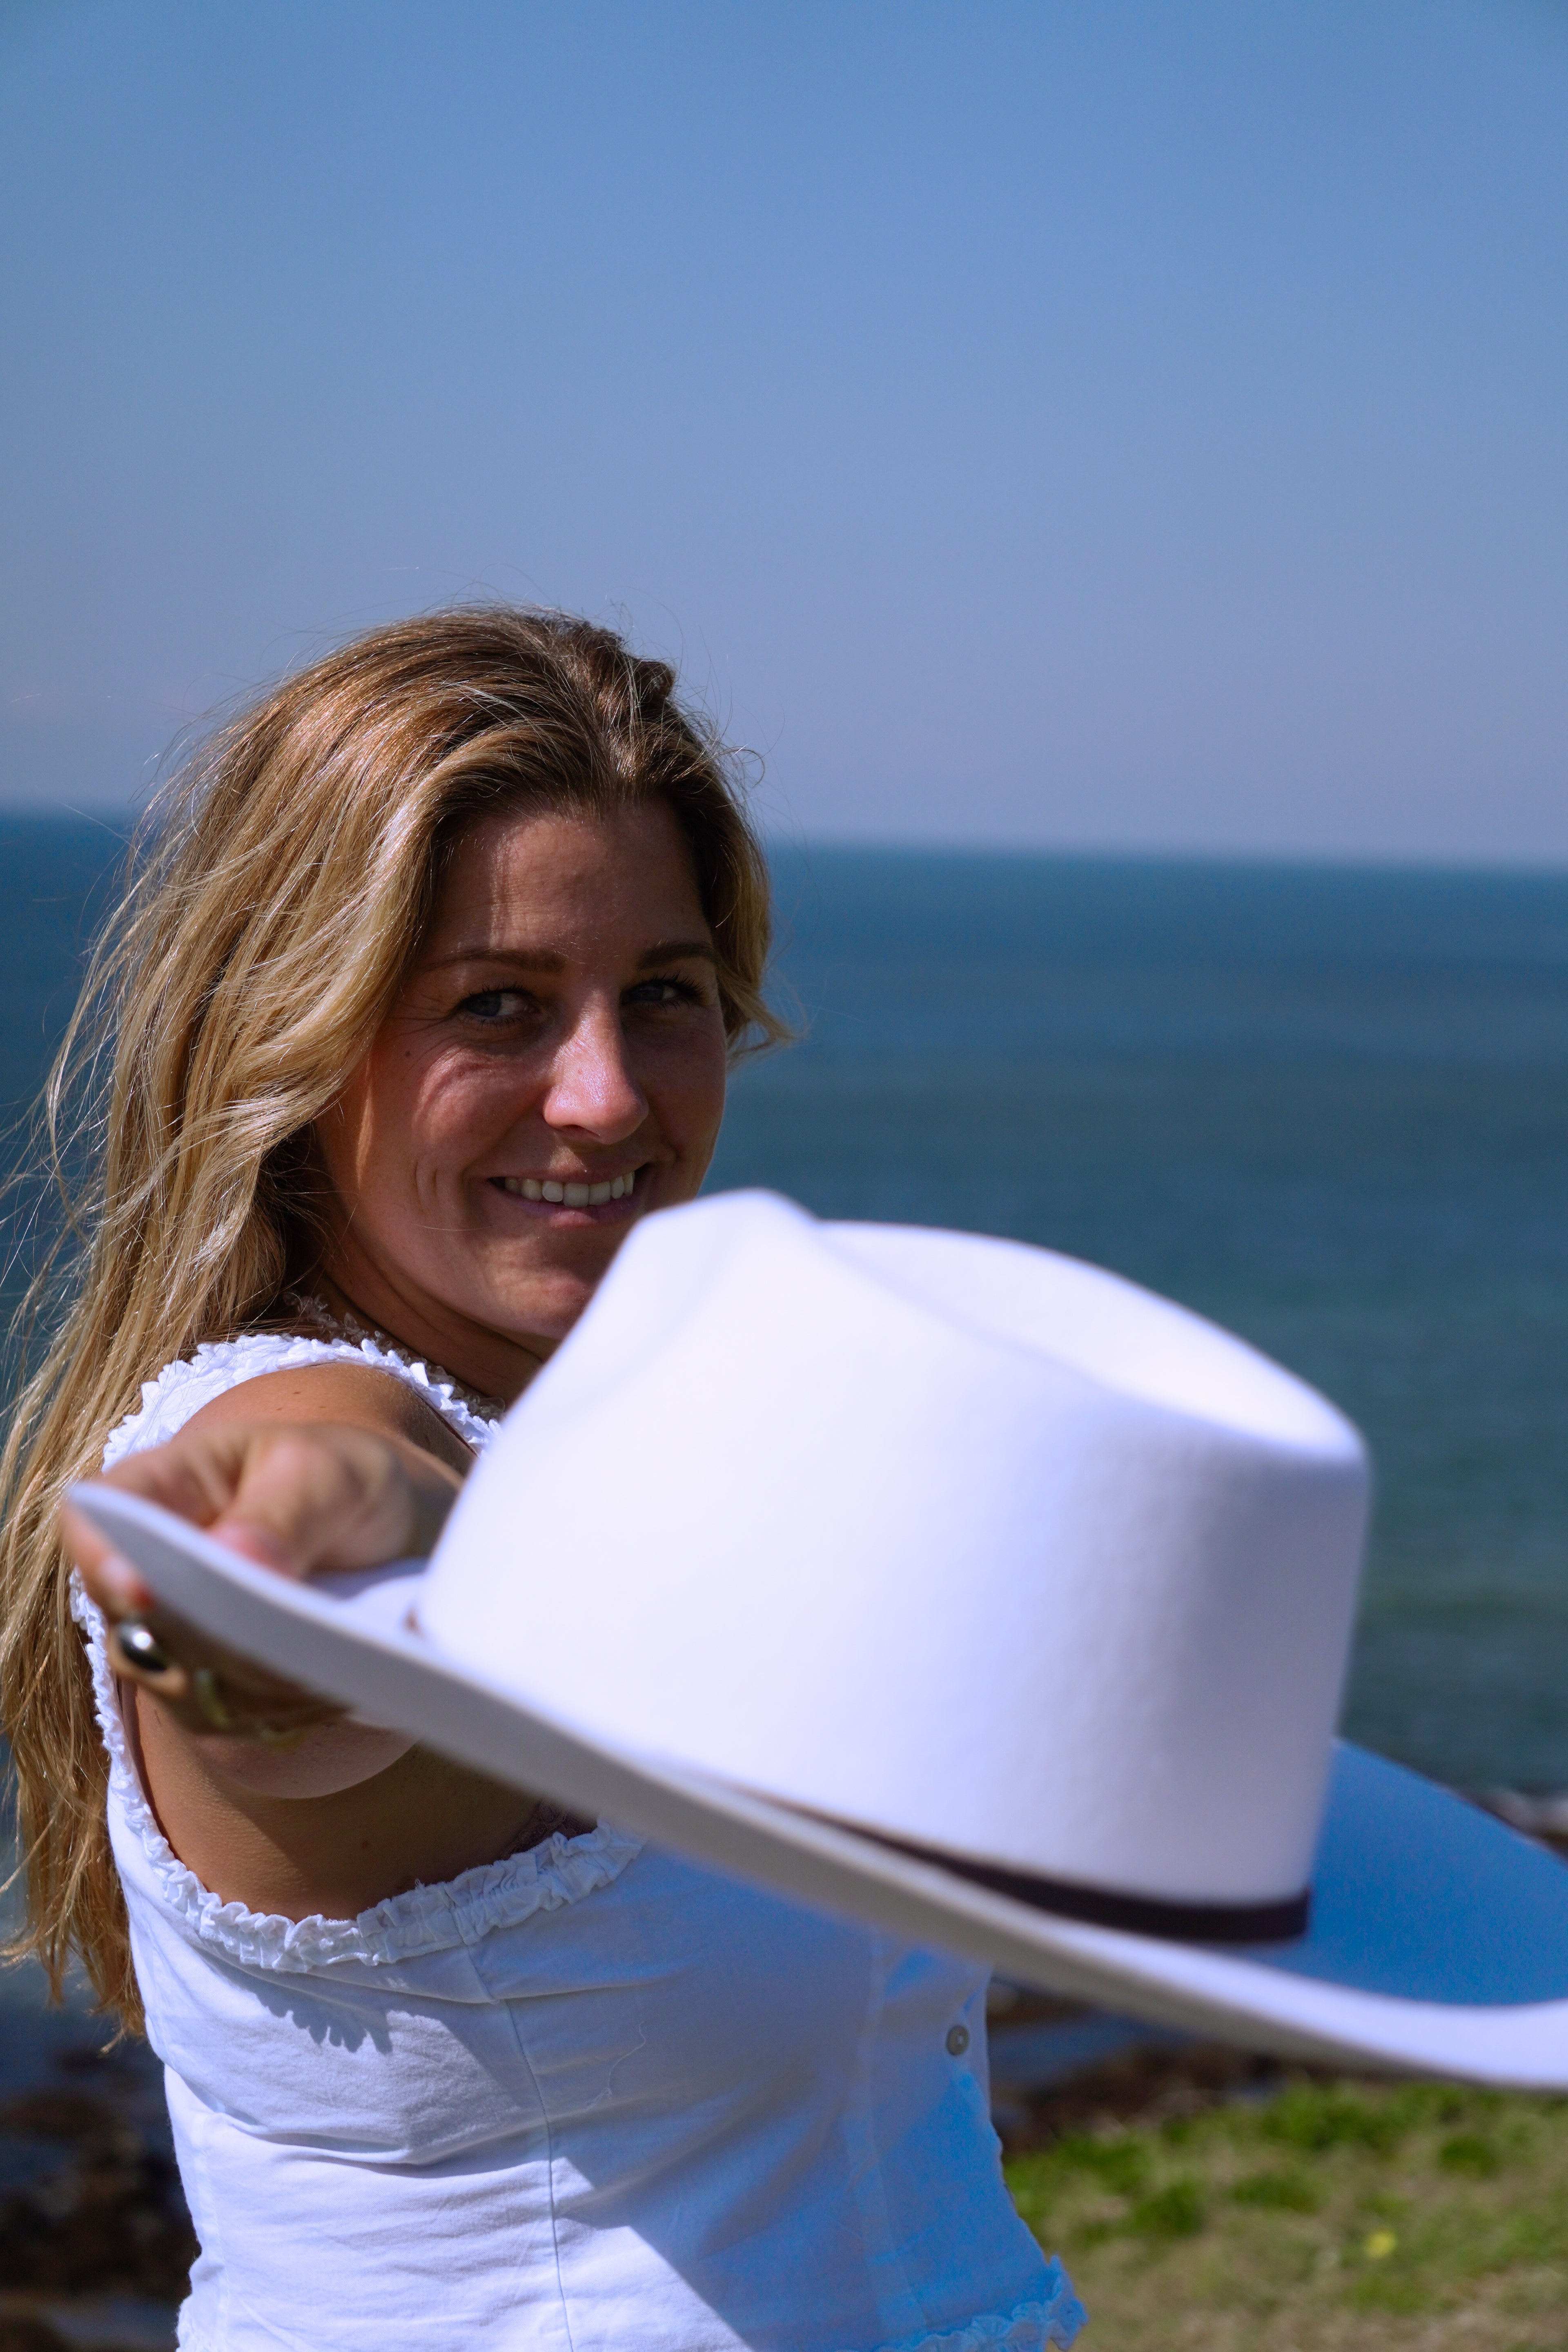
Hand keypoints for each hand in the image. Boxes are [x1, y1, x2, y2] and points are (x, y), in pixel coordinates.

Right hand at [62, 1420, 461, 1739]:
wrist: (384, 1535)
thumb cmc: (345, 1483)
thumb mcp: (332, 1475)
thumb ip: (285, 1511)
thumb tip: (233, 1558)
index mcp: (160, 1488)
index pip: (96, 1520)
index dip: (108, 1561)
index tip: (147, 1593)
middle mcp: (147, 1568)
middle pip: (137, 1622)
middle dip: (210, 1640)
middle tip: (294, 1639)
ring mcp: (170, 1636)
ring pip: (178, 1685)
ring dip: (257, 1682)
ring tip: (334, 1660)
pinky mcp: (205, 1688)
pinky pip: (224, 1720)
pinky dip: (281, 1708)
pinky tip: (336, 1685)